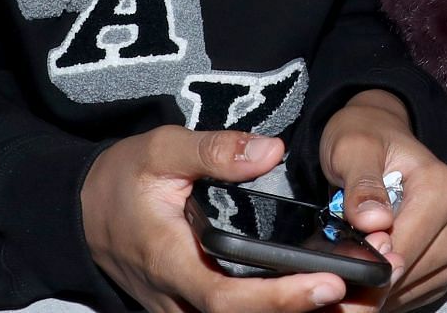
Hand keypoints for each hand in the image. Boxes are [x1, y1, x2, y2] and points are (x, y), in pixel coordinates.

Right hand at [81, 127, 343, 312]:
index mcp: (170, 261)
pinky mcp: (193, 310)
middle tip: (362, 295)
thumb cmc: (122, 179)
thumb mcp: (161, 149)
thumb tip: (270, 152)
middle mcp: (177, 300)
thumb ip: (214, 150)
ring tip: (355, 298)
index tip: (328, 282)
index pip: (227, 296)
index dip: (279, 298)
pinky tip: (319, 296)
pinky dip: (278, 310)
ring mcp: (183, 310)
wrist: (85, 212)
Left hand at [319, 91, 446, 311]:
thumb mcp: (352, 148)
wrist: (377, 134)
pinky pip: (422, 289)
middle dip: (377, 277)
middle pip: (417, 268)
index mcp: (441, 186)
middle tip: (341, 273)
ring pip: (420, 285)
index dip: (374, 260)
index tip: (343, 266)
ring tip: (353, 272)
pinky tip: (371, 275)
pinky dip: (396, 290)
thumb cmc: (366, 137)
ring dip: (385, 287)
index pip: (409, 242)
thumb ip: (361, 183)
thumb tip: (373, 221)